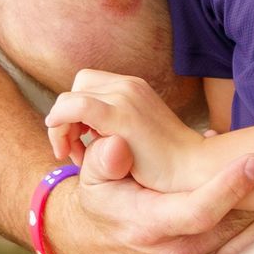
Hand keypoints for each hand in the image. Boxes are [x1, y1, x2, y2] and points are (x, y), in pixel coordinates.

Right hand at [43, 138, 253, 253]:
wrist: (95, 245)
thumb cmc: (101, 202)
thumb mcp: (92, 180)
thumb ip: (105, 160)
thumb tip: (117, 146)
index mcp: (151, 225)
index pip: (199, 210)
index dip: (229, 187)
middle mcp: (175, 251)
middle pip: (233, 229)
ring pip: (242, 245)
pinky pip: (239, 253)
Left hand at [49, 69, 211, 190]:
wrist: (192, 169)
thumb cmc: (164, 162)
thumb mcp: (135, 134)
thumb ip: (113, 126)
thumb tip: (84, 132)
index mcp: (132, 87)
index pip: (87, 84)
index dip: (76, 111)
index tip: (81, 143)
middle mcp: (128, 85)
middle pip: (77, 87)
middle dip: (67, 117)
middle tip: (75, 151)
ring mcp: (125, 98)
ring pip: (71, 97)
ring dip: (62, 126)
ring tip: (74, 157)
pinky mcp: (122, 117)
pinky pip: (76, 107)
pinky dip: (61, 121)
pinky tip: (65, 146)